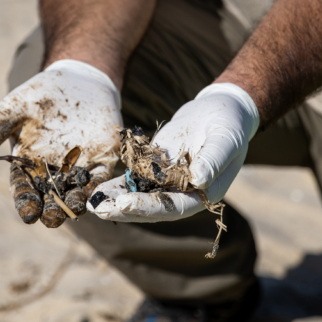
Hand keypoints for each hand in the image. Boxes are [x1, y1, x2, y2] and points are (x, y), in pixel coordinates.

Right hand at [0, 60, 121, 226]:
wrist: (76, 81)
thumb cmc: (38, 99)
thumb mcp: (11, 111)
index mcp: (28, 166)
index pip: (25, 188)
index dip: (26, 201)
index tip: (28, 213)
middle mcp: (53, 173)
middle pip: (51, 196)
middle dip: (52, 208)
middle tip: (51, 218)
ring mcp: (79, 168)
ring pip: (76, 191)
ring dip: (76, 202)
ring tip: (74, 208)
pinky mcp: (103, 161)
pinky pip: (101, 178)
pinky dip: (98, 186)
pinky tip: (96, 193)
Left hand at [88, 83, 258, 221]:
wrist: (221, 110)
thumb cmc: (230, 124)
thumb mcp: (225, 139)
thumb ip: (213, 160)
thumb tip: (198, 181)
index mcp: (204, 193)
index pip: (174, 207)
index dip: (149, 207)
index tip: (124, 203)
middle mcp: (184, 194)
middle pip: (152, 208)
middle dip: (124, 209)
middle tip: (99, 210)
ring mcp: (168, 183)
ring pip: (139, 196)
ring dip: (115, 201)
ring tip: (91, 203)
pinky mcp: (156, 169)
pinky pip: (134, 180)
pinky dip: (116, 185)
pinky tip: (96, 189)